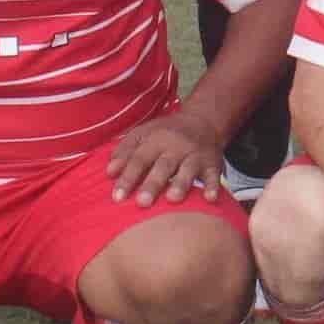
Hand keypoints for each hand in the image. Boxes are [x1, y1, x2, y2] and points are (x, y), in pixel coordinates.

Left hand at [106, 111, 224, 205]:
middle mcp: (176, 146)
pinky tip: (210, 198)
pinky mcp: (212, 162)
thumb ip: (124, 151)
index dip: (128, 177)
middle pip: (163, 166)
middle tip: (142, 203)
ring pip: (188, 169)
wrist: (202, 120)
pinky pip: (214, 174)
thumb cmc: (165, 133)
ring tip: (173, 199)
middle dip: (152, 184)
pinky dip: (213, 186)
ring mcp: (195, 154)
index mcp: (155, 139)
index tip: (117, 197)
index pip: (139, 159)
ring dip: (181, 184)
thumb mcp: (142, 134)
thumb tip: (109, 172)